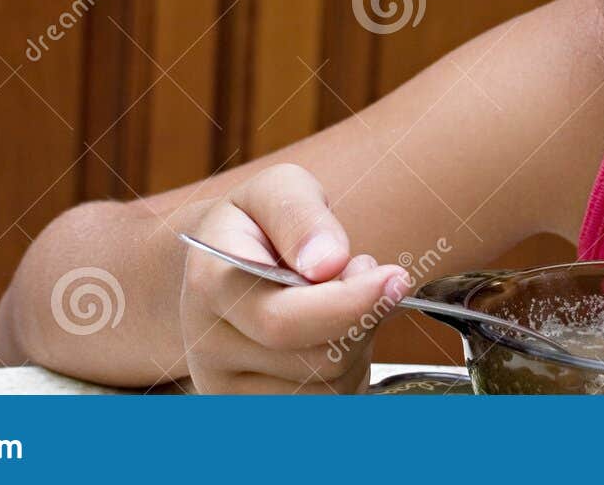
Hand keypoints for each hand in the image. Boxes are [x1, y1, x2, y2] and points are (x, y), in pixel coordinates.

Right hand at [179, 164, 410, 393]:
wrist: (220, 265)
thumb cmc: (256, 223)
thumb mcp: (277, 189)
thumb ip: (301, 215)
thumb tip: (328, 262)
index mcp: (211, 285)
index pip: (284, 320)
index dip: (350, 305)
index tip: (394, 279)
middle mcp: (209, 347)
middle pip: (319, 360)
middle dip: (364, 317)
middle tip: (364, 273)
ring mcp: (227, 391)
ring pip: (330, 391)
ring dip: (359, 345)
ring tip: (343, 303)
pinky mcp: (252, 414)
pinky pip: (328, 408)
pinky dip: (350, 372)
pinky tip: (335, 337)